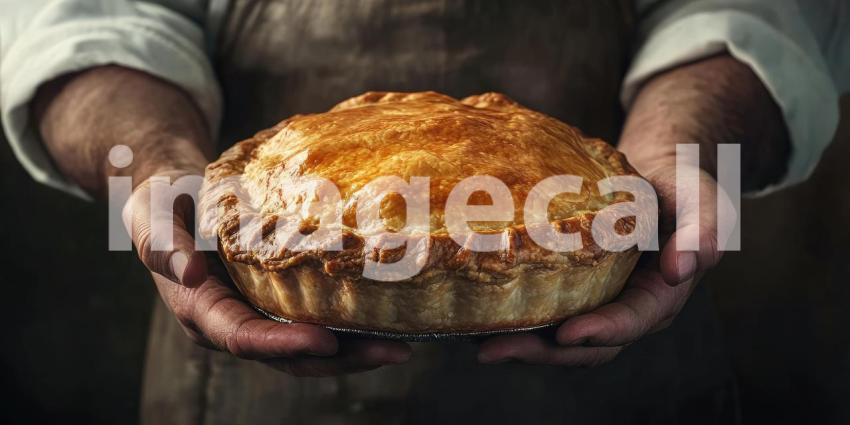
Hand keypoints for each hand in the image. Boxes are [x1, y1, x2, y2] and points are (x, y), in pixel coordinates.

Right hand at [124, 171, 411, 375]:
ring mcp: (256, 315)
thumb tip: (191, 272)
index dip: (286, 344)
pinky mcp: (275, 301)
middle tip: (394, 350)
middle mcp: (232, 322)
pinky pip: (313, 322)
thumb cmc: (161, 200)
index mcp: (200, 310)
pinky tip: (386, 318)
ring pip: (308, 348)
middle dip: (341, 359)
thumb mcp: (152, 214)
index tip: (327, 341)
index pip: (245, 338)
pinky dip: (348, 327)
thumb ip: (164, 244)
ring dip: (354, 351)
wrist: (173, 193)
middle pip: (289, 356)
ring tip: (403, 344)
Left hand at [477, 164, 724, 365]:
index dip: (600, 332)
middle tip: (494, 349)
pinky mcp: (571, 290)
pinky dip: (514, 318)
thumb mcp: (702, 199)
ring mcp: (595, 303)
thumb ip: (704, 230)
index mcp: (659, 296)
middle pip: (584, 346)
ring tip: (476, 341)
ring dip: (519, 343)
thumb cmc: (679, 185)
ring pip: (558, 337)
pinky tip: (477, 313)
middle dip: (541, 351)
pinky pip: (544, 312)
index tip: (566, 334)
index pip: (630, 322)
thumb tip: (683, 268)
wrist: (654, 174)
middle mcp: (624, 309)